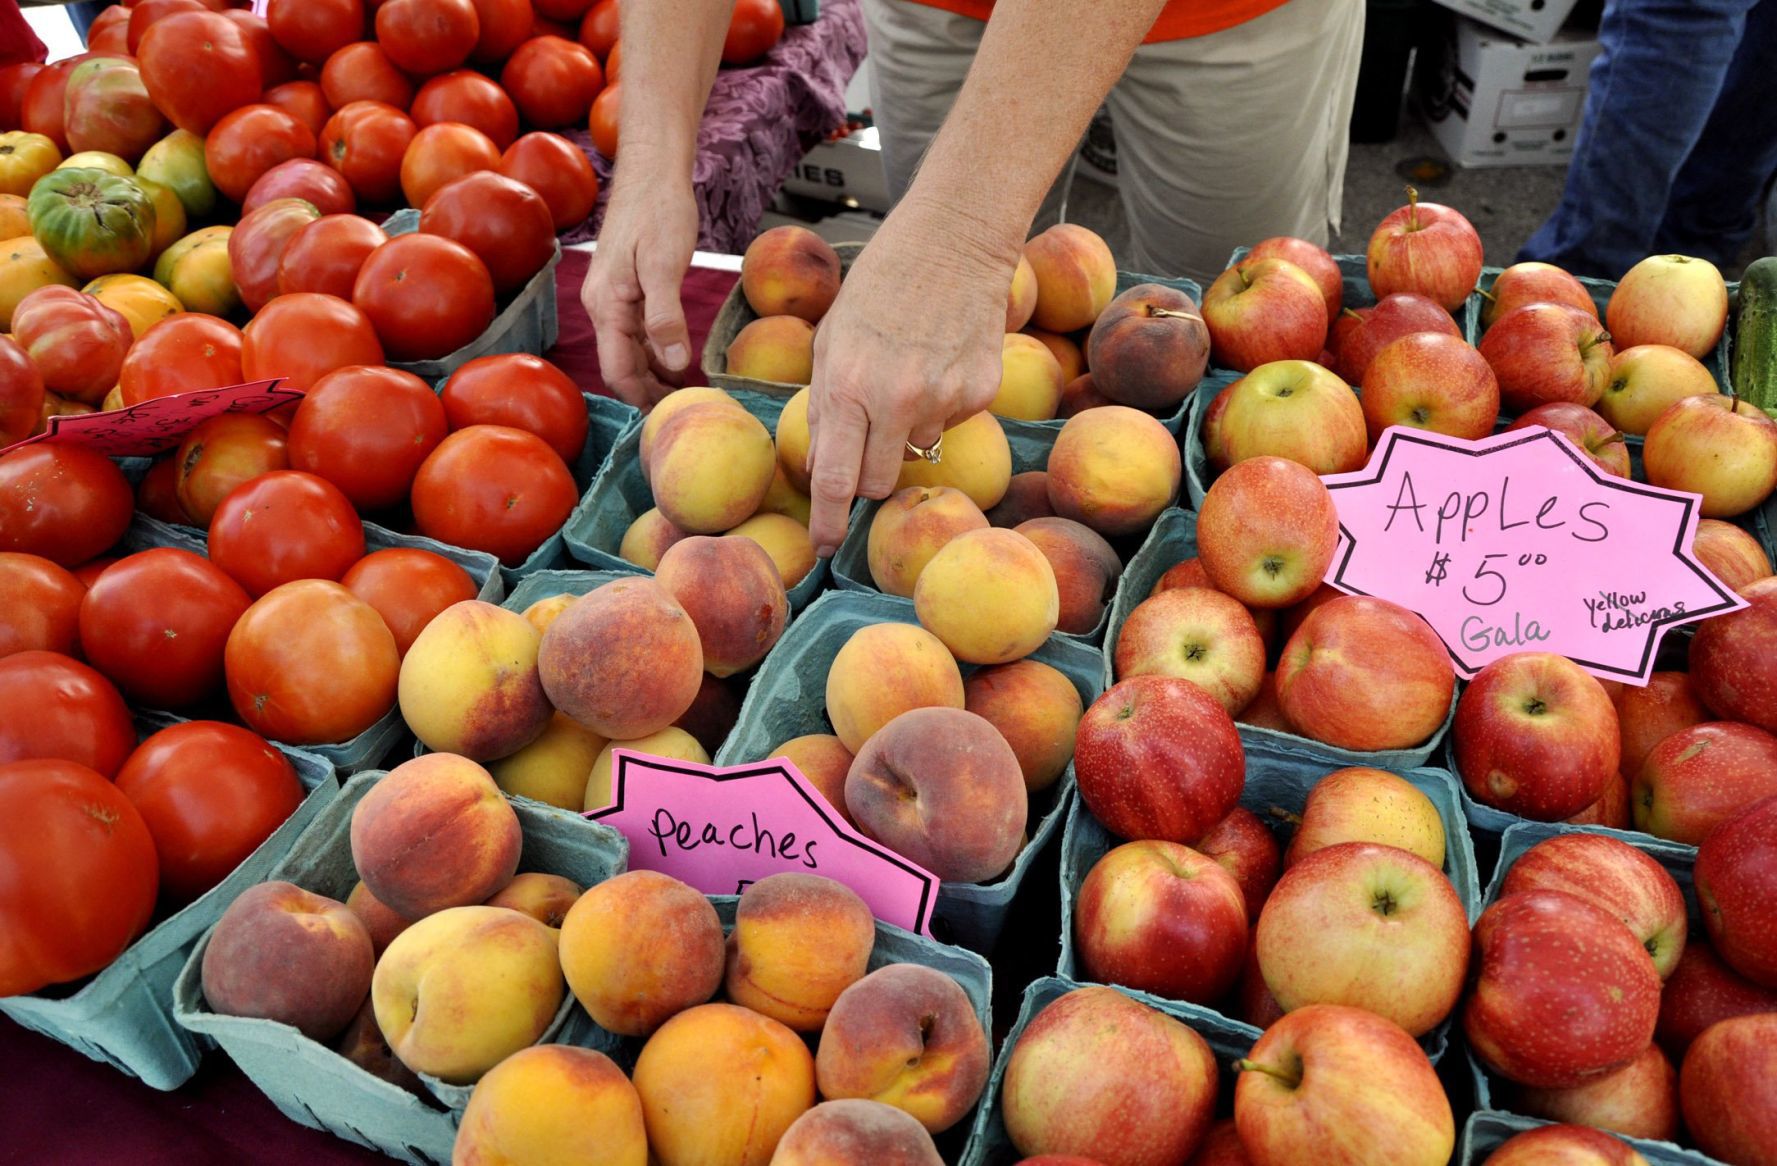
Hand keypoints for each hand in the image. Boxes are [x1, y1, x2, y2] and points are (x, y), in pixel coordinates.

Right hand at [580, 175, 698, 407]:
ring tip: (685, 395)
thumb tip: (674, 364)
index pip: (616, 368)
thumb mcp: (664, 263)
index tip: (666, 418)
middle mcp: (603, 305)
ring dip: (655, 375)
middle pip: (622, 364)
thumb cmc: (658, 210)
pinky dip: (658, 353)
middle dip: (648, 392)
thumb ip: (665, 316)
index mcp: (606, 304)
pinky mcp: (627, 288)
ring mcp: (614, 298)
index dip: (640, 397)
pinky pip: (638, 332)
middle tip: (681, 414)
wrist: (652, 170)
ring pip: (631, 350)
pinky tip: (679, 364)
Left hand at [804, 201, 1014, 554]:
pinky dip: (944, 402)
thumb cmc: (881, 283)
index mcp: (847, 386)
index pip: (835, 480)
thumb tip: (824, 470)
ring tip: (910, 373)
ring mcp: (943, 399)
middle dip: (871, 476)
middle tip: (871, 444)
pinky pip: (954, 421)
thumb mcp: (833, 338)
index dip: (828, 521)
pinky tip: (941, 358)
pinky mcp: (981, 392)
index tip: (825, 546)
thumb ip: (827, 406)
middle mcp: (896, 400)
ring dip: (909, 429)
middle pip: (880, 484)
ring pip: (920, 451)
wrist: (954, 240)